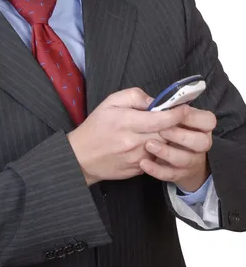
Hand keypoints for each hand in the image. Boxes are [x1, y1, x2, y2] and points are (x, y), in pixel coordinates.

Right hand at [67, 88, 190, 185]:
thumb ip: (134, 96)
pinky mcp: (139, 170)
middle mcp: (134, 142)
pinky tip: (155, 144)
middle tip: (181, 118)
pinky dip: (160, 151)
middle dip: (177, 126)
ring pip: (165, 148)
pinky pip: (157, 159)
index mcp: (127, 122)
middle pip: (167, 134)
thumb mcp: (110, 102)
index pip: (161, 119)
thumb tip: (154, 101)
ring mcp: (137, 159)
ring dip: (169, 139)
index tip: (184, 108)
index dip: (176, 114)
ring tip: (169, 131)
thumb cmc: (95, 127)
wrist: (81, 157)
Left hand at [139, 107, 216, 191]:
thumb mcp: (161, 110)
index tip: (174, 113)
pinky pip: (171, 174)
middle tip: (161, 131)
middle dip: (181, 136)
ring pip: (186, 159)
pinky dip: (157, 169)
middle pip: (202, 142)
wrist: (164, 155)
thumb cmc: (163, 125)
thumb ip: (158, 104)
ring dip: (167, 152)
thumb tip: (152, 104)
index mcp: (200, 125)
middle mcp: (200, 143)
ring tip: (149, 145)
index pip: (208, 120)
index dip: (192, 117)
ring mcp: (191, 160)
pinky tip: (143, 162)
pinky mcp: (179, 174)